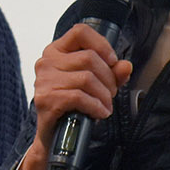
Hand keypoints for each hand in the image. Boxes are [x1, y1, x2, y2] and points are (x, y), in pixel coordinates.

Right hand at [13, 24, 132, 169]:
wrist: (54, 138)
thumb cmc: (73, 106)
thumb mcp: (95, 85)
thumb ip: (111, 73)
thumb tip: (126, 65)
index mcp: (56, 51)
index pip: (80, 31)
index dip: (101, 44)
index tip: (112, 61)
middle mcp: (46, 62)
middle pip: (89, 58)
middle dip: (108, 78)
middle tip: (110, 94)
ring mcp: (43, 81)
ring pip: (87, 78)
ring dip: (104, 95)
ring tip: (105, 106)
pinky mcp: (46, 100)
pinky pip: (79, 97)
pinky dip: (95, 106)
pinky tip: (100, 113)